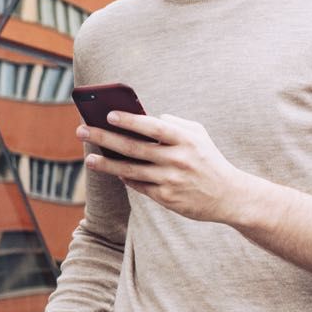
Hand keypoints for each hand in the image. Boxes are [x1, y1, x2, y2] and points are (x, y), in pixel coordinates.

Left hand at [80, 111, 258, 224]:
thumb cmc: (209, 159)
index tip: (108, 114)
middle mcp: (177, 159)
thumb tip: (146, 118)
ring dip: (106, 164)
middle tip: (82, 131)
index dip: (130, 121)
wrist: (229, 195)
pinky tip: (112, 171)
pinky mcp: (166, 198)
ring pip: (130, 170)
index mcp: (185, 140)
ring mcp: (170, 180)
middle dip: (104, 138)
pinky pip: (139, 186)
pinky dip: (124, 178)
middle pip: (133, 148)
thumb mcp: (199, 135)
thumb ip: (175, 123)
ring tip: (89, 158)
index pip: (153, 127)